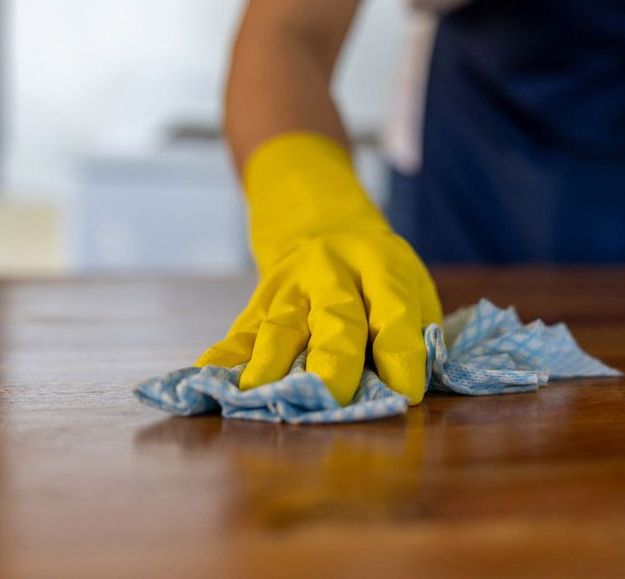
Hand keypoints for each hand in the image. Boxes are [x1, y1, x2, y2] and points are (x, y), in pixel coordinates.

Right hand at [195, 132, 441, 404]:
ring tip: (258, 394)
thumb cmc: (378, 276)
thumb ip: (418, 334)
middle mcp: (334, 273)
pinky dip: (223, 358)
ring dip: (270, 361)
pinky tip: (206, 380)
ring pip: (281, 326)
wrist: (322, 225)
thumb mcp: (410, 288)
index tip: (406, 393)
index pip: (394, 312)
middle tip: (332, 398)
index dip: (402, 353)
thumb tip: (412, 388)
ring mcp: (291, 286)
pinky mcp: (259, 302)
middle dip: (334, 360)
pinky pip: (240, 332)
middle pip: (336, 318)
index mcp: (382, 267)